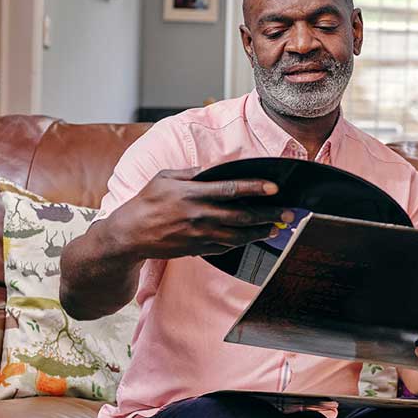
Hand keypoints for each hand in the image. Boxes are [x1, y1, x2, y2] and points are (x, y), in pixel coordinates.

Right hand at [104, 167, 290, 259]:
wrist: (129, 235)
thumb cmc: (147, 201)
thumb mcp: (165, 177)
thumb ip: (191, 173)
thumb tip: (214, 169)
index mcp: (192, 193)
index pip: (231, 189)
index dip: (255, 188)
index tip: (275, 187)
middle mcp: (199, 215)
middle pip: (242, 215)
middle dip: (268, 214)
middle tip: (288, 212)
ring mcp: (200, 235)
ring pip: (239, 235)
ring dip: (261, 232)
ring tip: (277, 227)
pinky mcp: (198, 249)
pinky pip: (226, 246)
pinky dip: (243, 242)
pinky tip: (254, 237)